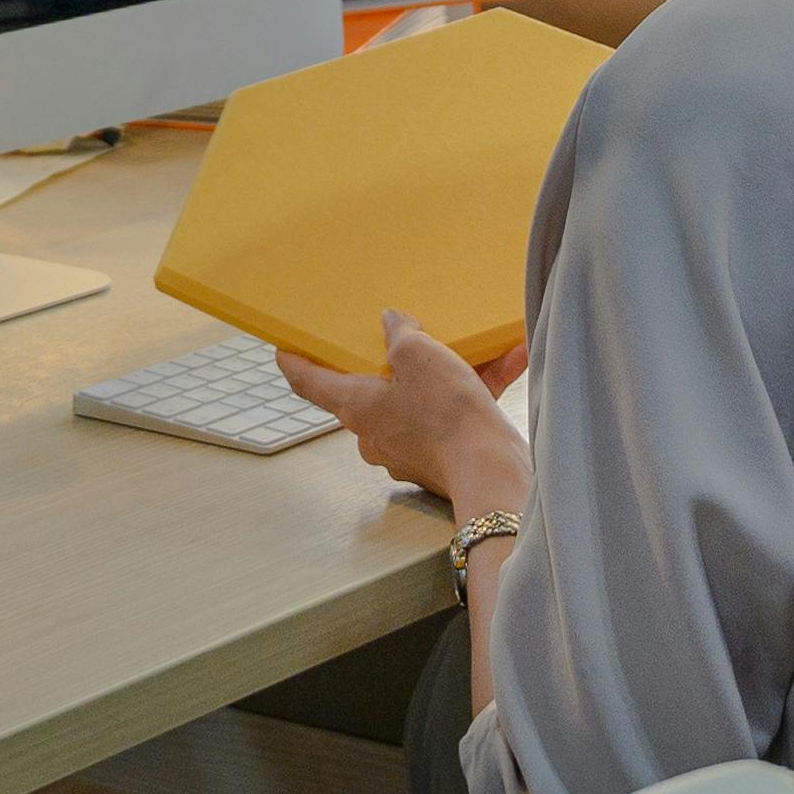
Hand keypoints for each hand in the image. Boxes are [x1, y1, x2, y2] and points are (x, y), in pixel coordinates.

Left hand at [277, 312, 533, 520]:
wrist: (491, 471)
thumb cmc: (446, 413)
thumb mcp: (419, 355)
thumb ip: (400, 333)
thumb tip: (392, 322)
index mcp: (356, 406)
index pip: (310, 383)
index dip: (295, 363)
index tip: (282, 350)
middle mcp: (373, 433)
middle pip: (367, 391)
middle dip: (385, 365)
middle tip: (395, 340)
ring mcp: (405, 450)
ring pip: (416, 401)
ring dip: (443, 375)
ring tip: (472, 347)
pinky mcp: (437, 458)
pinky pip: (450, 416)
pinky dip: (476, 390)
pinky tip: (510, 361)